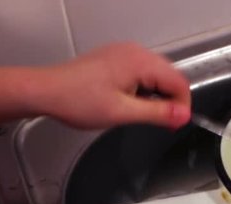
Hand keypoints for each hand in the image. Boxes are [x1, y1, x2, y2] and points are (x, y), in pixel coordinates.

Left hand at [31, 42, 190, 128]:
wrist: (47, 91)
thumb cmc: (77, 100)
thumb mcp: (123, 112)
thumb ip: (158, 113)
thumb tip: (183, 115)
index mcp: (140, 62)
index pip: (179, 82)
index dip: (182, 105)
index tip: (175, 124)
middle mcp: (135, 52)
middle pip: (170, 76)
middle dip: (170, 100)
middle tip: (161, 123)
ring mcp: (125, 53)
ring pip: (156, 75)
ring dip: (156, 95)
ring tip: (140, 113)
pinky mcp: (116, 58)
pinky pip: (142, 72)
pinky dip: (143, 88)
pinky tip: (130, 102)